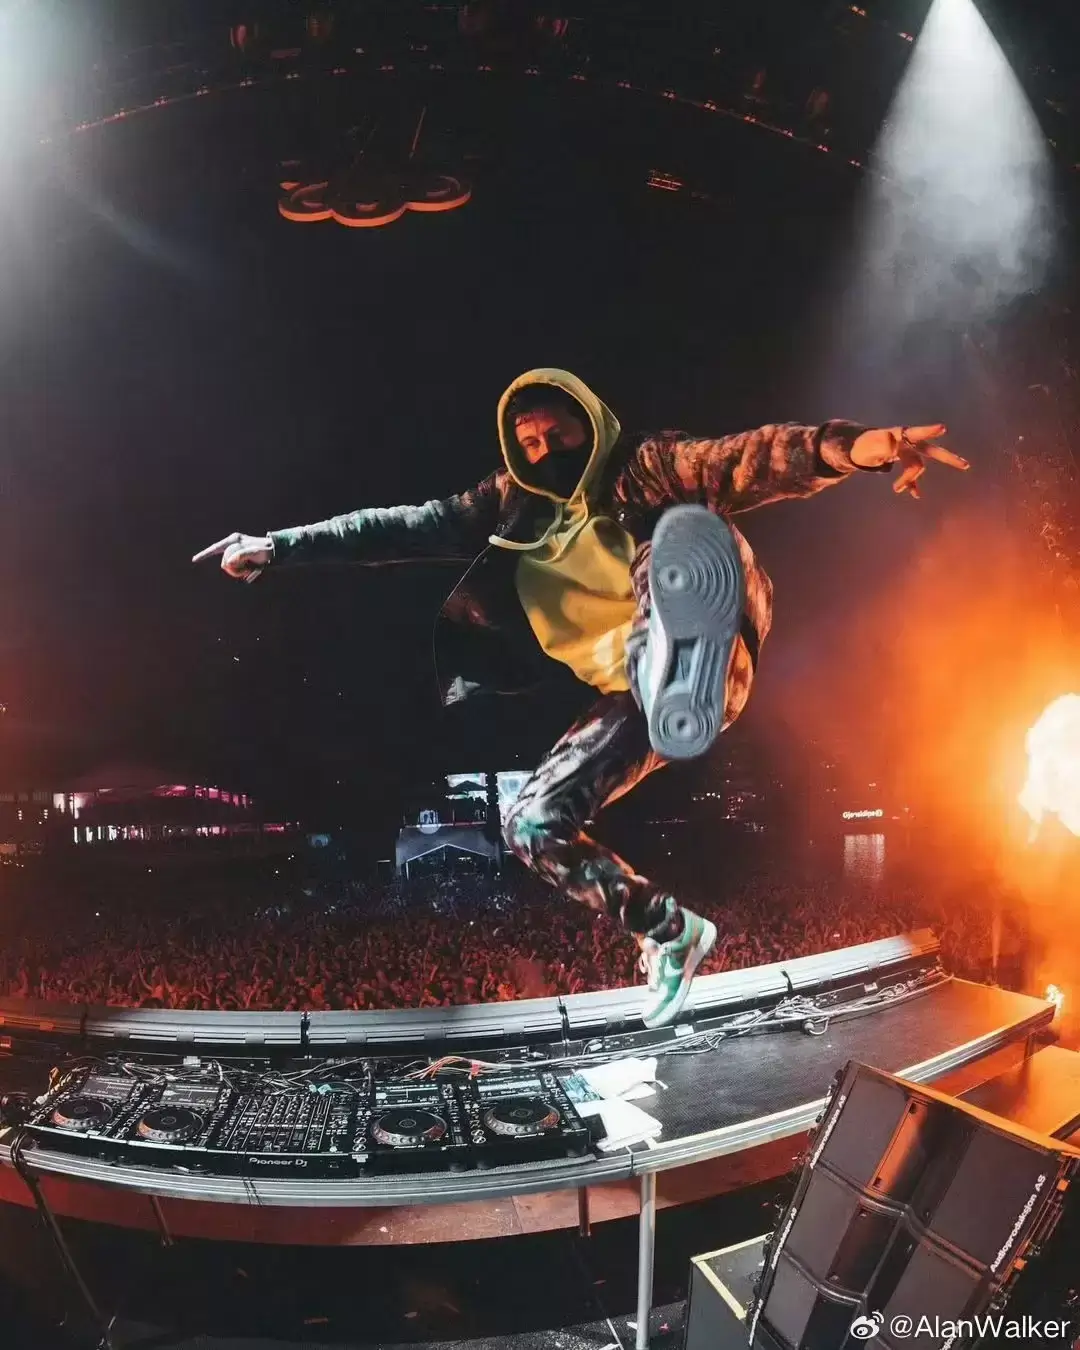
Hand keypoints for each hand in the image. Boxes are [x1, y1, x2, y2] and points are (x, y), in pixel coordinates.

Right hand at [192, 532, 272, 580]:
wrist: (276, 551)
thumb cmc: (266, 550)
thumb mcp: (255, 552)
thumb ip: (243, 555)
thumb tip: (229, 561)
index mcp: (234, 540)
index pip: (215, 548)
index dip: (205, 554)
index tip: (194, 560)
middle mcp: (233, 544)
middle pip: (225, 561)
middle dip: (233, 568)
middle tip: (247, 569)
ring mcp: (236, 550)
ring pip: (230, 566)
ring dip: (239, 571)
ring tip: (251, 568)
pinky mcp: (240, 557)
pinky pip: (236, 568)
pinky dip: (241, 572)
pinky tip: (251, 570)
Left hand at [850, 424, 968, 499]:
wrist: (857, 449)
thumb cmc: (863, 444)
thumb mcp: (868, 445)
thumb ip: (880, 444)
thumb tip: (893, 447)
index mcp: (900, 435)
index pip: (917, 432)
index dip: (929, 431)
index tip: (943, 428)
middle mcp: (908, 443)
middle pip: (931, 451)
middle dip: (947, 458)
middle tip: (965, 465)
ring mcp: (907, 454)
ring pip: (918, 467)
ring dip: (909, 479)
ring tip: (896, 489)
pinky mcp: (903, 464)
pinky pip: (912, 477)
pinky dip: (912, 486)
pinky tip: (916, 495)